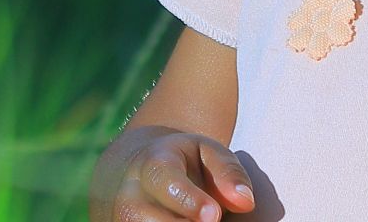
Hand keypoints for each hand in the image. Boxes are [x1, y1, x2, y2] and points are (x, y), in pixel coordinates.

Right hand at [90, 125, 256, 221]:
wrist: (145, 174)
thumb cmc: (188, 164)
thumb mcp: (209, 154)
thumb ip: (228, 173)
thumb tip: (245, 202)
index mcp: (153, 165)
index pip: (164, 181)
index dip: (188, 200)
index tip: (214, 215)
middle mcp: (129, 196)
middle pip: (146, 218)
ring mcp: (122, 221)